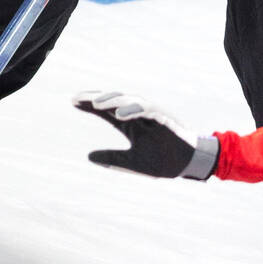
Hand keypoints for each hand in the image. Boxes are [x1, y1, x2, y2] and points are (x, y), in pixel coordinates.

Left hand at [73, 91, 217, 179]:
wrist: (190, 164)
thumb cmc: (163, 160)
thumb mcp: (132, 162)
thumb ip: (112, 158)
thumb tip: (89, 157)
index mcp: (130, 124)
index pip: (106, 111)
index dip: (89, 105)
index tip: (72, 101)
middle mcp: (138, 115)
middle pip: (114, 101)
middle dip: (95, 98)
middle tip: (77, 98)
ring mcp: (151, 115)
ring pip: (129, 101)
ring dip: (112, 101)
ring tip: (94, 104)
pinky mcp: (165, 118)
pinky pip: (147, 109)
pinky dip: (133, 110)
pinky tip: (119, 114)